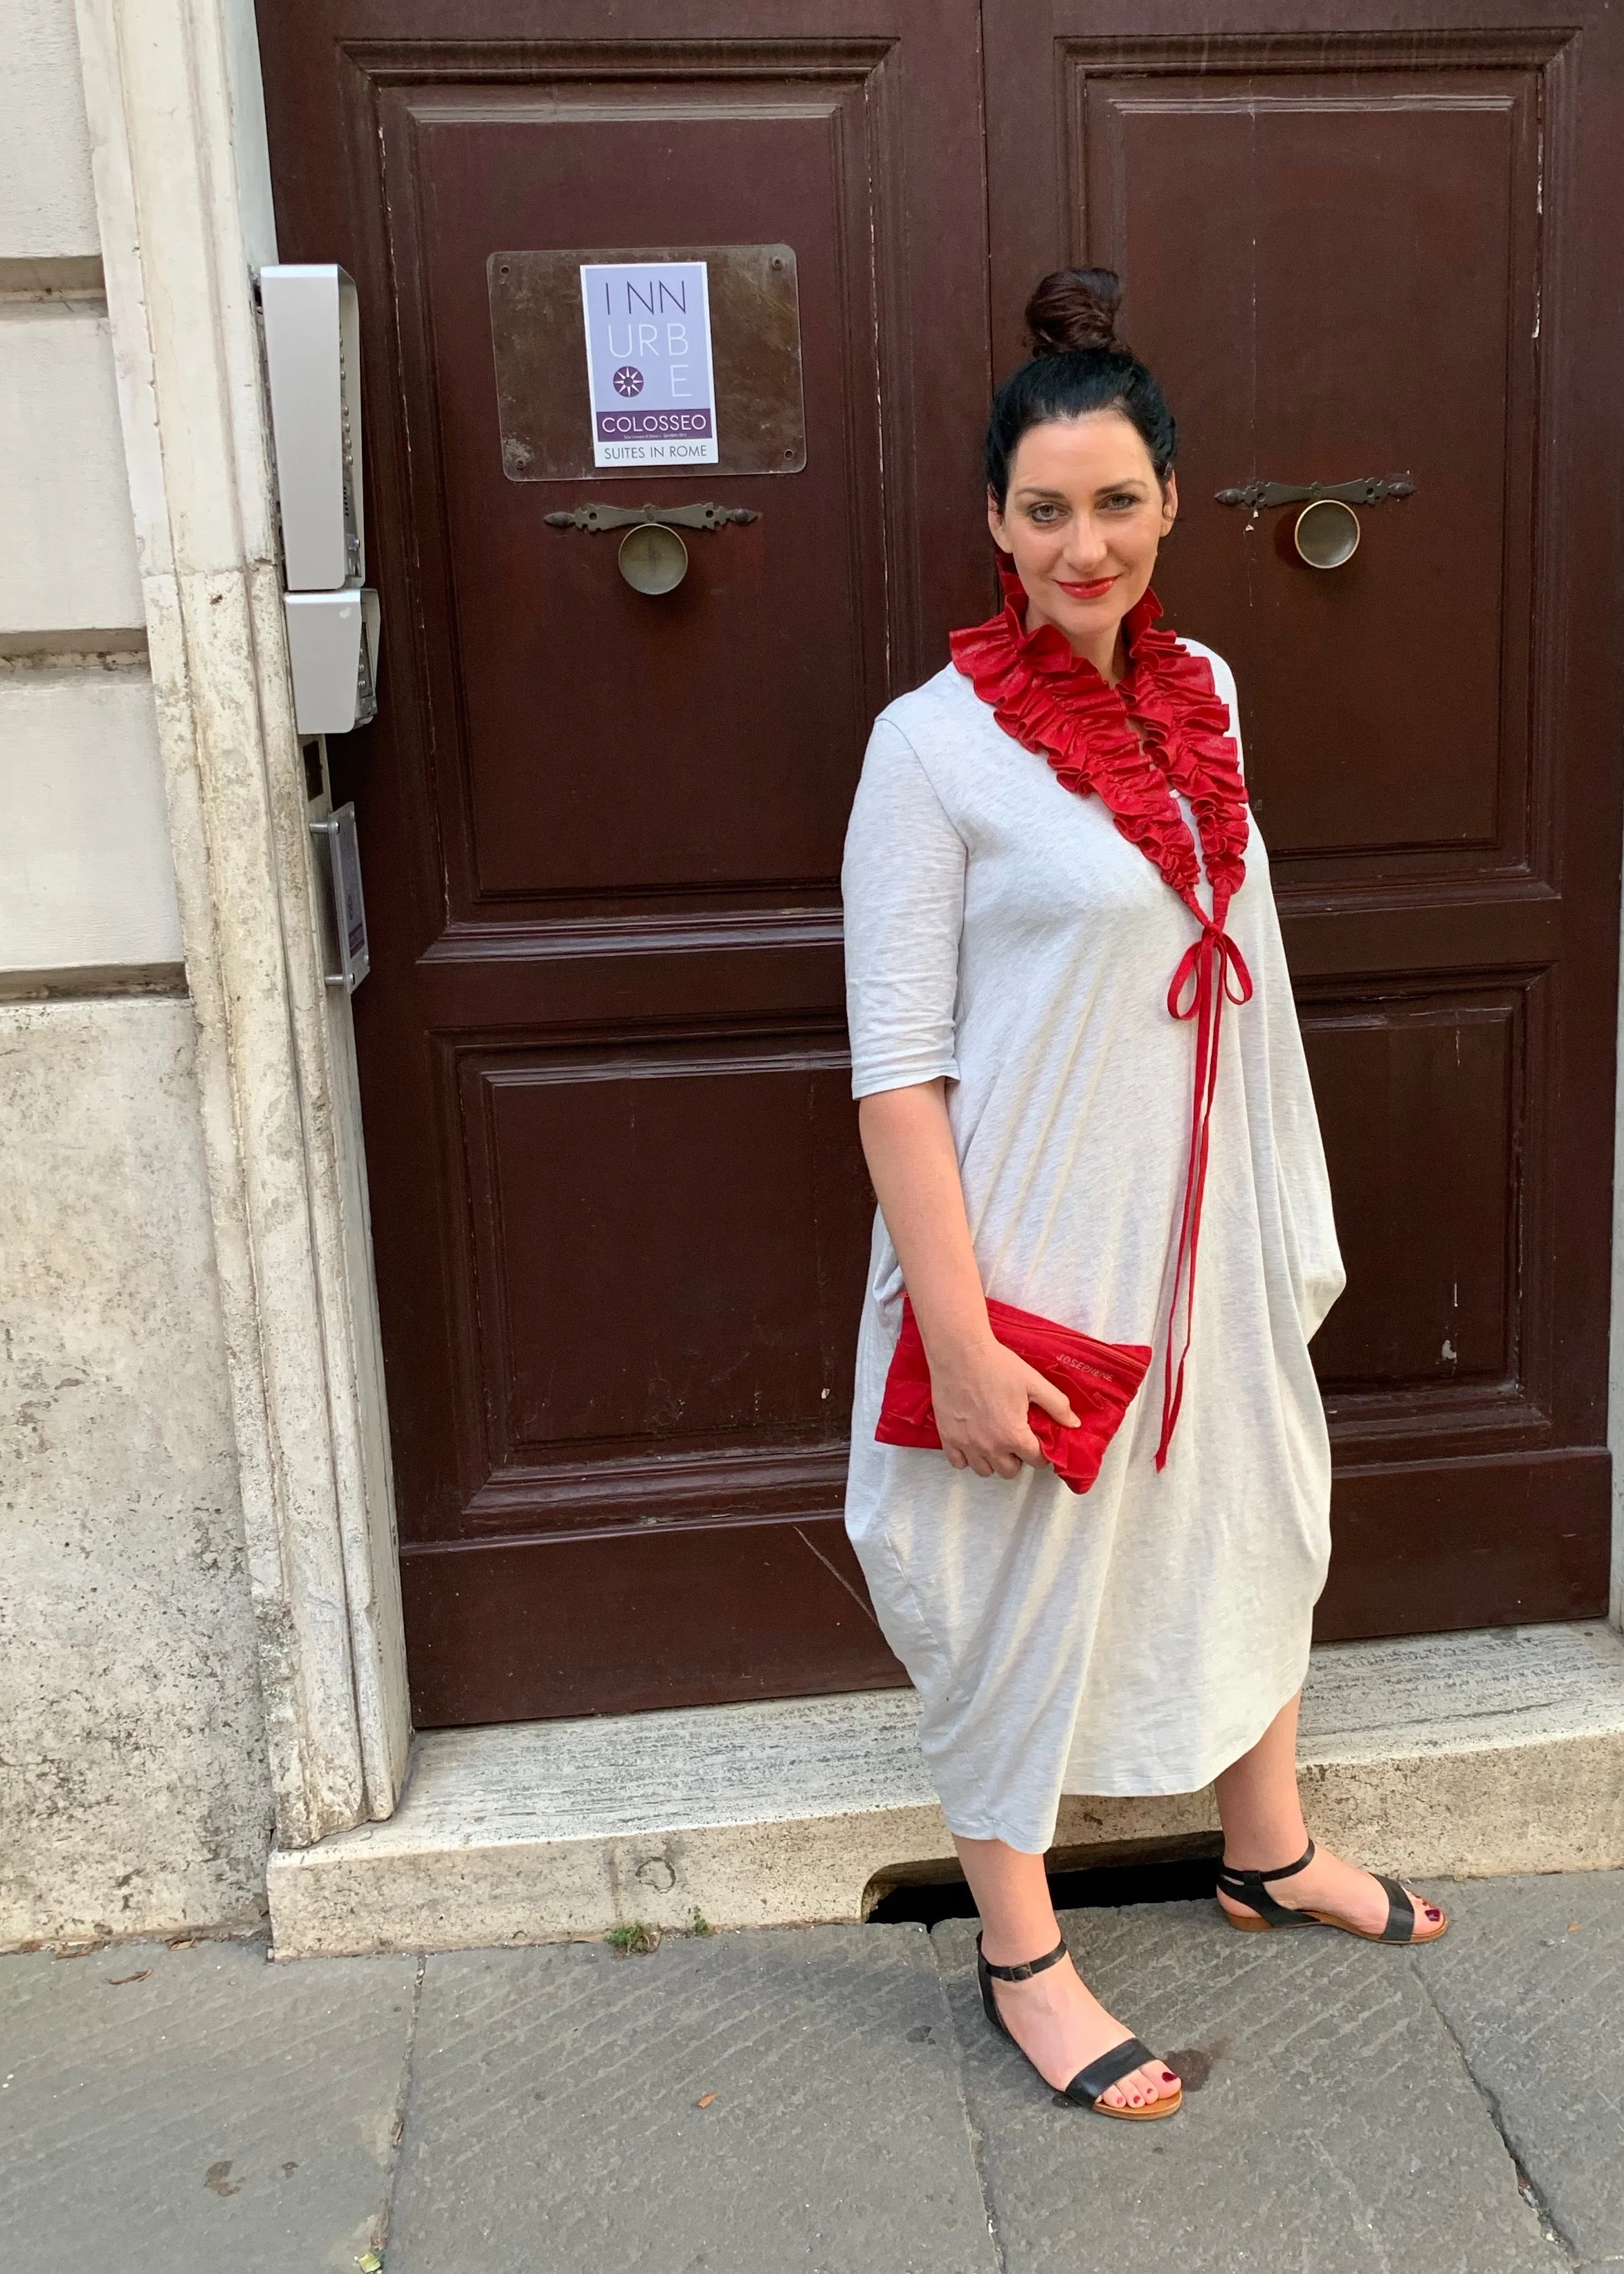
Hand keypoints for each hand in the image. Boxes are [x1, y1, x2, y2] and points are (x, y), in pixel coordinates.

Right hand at [927, 1333, 1079, 1479]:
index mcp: (1014, 1436)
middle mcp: (991, 1446)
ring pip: (984, 1471)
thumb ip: (1057, 1405)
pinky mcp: (948, 1437)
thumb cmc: (997, 1365)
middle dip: (1018, 1459)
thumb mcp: (1034, 1382)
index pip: (1036, 1461)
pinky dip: (967, 1458)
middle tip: (1016, 1440)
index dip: (1041, 1452)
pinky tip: (973, 1442)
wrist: (959, 1353)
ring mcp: (967, 1444)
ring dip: (993, 1461)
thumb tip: (1074, 1424)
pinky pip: (958, 1463)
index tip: (1037, 1441)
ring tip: (995, 1443)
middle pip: (1010, 1471)